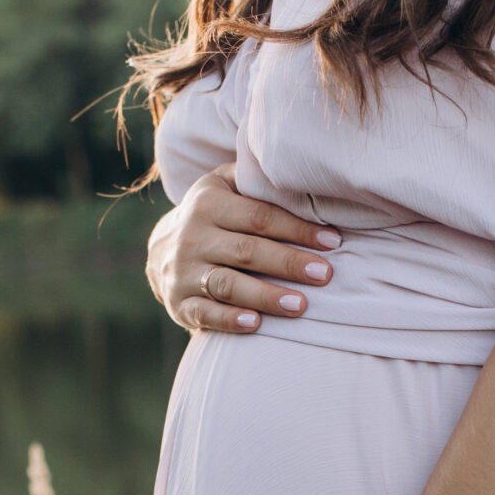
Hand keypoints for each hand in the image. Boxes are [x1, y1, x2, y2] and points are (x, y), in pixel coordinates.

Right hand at [148, 167, 344, 334]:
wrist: (162, 249)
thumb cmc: (213, 214)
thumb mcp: (224, 185)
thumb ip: (254, 178)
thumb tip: (299, 170)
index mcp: (208, 203)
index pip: (259, 217)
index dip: (297, 229)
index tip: (332, 242)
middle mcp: (192, 237)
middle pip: (247, 251)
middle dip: (288, 263)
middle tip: (325, 275)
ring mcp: (183, 272)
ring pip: (228, 284)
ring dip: (265, 296)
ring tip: (301, 305)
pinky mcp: (179, 303)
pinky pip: (204, 313)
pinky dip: (229, 320)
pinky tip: (255, 324)